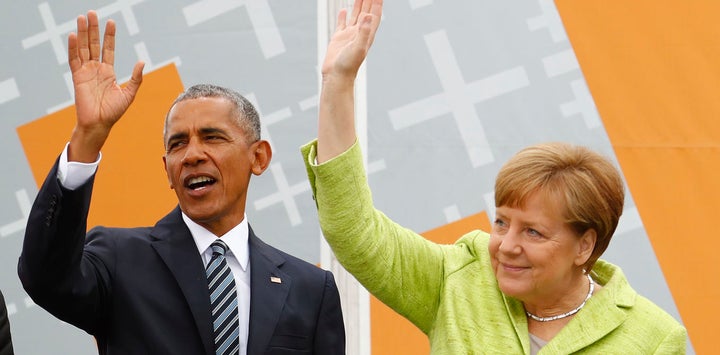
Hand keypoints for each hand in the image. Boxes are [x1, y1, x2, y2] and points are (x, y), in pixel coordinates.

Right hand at [68, 10, 143, 161]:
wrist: (99, 124)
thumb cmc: (114, 112)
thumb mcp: (129, 94)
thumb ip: (136, 78)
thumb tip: (142, 62)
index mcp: (108, 72)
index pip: (108, 49)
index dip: (109, 36)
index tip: (111, 22)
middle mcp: (96, 69)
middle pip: (93, 44)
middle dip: (93, 29)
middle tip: (92, 13)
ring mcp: (85, 72)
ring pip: (83, 48)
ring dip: (82, 33)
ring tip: (82, 18)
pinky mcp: (77, 77)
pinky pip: (74, 60)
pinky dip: (73, 48)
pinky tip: (73, 35)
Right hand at [321, 0, 382, 81]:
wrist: (336, 77)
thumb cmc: (348, 66)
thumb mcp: (358, 47)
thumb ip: (363, 31)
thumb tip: (369, 16)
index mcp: (367, 34)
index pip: (374, 14)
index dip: (377, 2)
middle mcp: (359, 33)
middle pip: (366, 12)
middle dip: (368, 0)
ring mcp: (349, 36)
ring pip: (355, 16)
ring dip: (358, 5)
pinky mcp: (339, 39)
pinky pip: (342, 24)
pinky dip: (344, 16)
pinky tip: (344, 10)